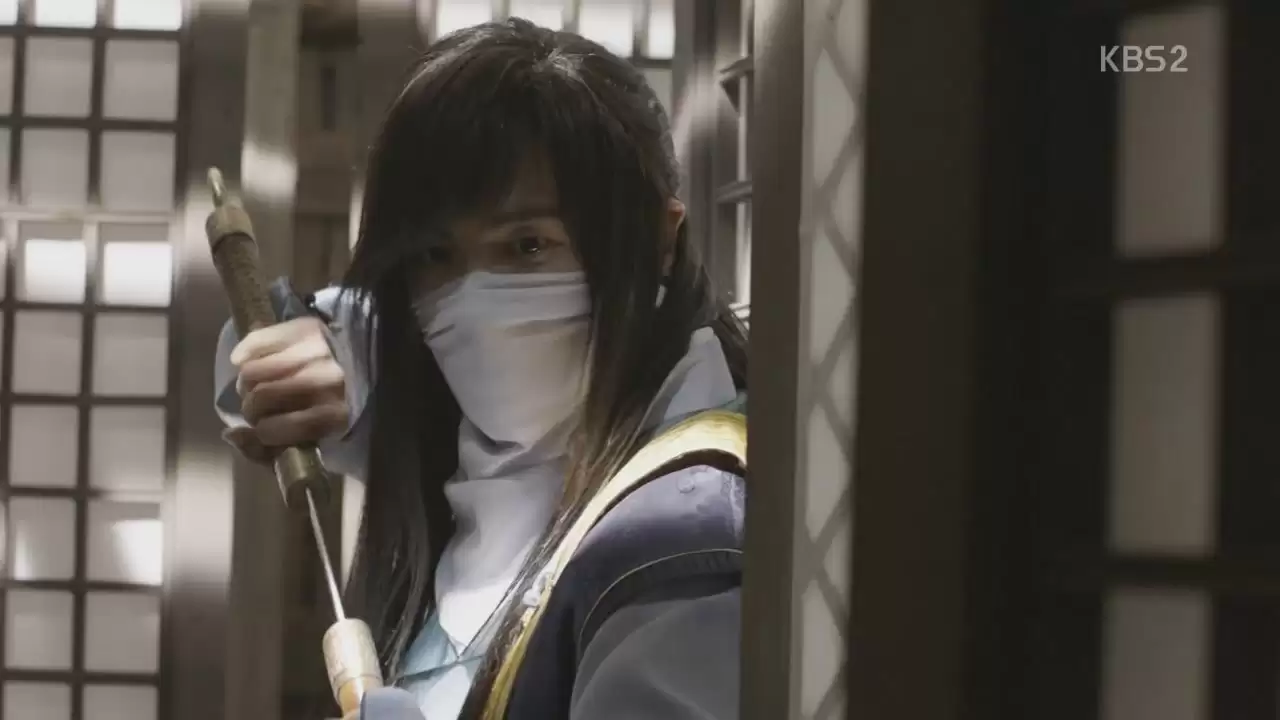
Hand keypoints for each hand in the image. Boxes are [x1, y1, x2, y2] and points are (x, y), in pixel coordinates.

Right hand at [224, 317, 348, 461]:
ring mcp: (316, 351)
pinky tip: (251, 361)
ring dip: (246, 382)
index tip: (265, 427)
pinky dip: (245, 354)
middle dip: (251, 407)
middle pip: (260, 398)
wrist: (359, 364)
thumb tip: (230, 435)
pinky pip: (254, 342)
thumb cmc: (326, 408)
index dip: (261, 431)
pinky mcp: (305, 327)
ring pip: (252, 371)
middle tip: (259, 405)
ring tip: (257, 384)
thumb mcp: (307, 438)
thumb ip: (265, 450)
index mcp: (333, 416)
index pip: (272, 429)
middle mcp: (327, 380)